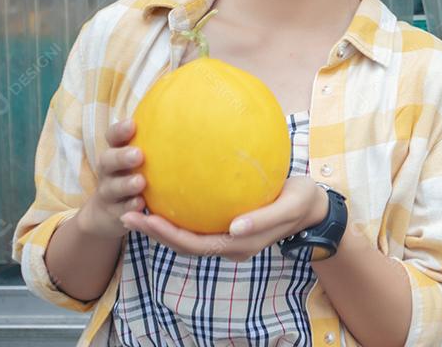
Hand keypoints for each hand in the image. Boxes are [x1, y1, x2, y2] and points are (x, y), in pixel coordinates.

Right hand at [78, 119, 145, 239]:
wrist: (107, 211)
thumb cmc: (133, 173)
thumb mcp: (140, 156)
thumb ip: (156, 138)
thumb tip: (186, 105)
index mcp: (116, 152)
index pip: (112, 137)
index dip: (119, 130)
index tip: (133, 124)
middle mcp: (108, 170)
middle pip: (107, 160)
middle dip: (121, 157)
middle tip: (138, 155)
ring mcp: (108, 191)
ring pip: (113, 187)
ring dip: (126, 184)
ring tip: (140, 182)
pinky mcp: (112, 212)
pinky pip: (120, 210)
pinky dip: (129, 207)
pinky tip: (141, 204)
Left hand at [119, 176, 329, 261]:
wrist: (315, 206)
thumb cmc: (303, 201)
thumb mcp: (289, 205)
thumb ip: (264, 219)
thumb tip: (234, 227)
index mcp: (240, 243)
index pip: (194, 244)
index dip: (167, 235)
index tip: (144, 218)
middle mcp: (229, 244)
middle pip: (183, 244)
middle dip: (153, 232)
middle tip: (126, 214)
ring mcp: (228, 237)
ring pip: (187, 237)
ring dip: (161, 226)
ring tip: (135, 208)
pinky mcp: (229, 226)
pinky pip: (198, 225)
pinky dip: (178, 216)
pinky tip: (166, 196)